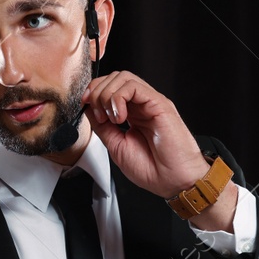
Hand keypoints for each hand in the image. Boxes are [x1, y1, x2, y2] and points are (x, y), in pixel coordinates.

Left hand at [82, 71, 211, 199]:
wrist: (173, 181)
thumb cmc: (152, 169)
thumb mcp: (116, 146)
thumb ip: (102, 127)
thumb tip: (89, 110)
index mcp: (132, 114)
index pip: (110, 88)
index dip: (93, 92)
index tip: (86, 106)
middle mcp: (141, 105)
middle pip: (114, 78)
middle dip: (97, 92)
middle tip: (99, 115)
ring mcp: (150, 103)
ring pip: (122, 77)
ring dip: (107, 94)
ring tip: (110, 117)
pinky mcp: (158, 103)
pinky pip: (133, 86)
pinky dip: (118, 97)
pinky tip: (119, 117)